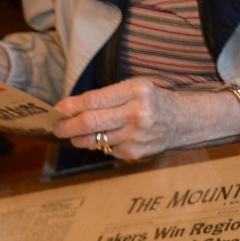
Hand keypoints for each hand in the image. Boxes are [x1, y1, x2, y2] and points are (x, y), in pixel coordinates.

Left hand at [53, 79, 239, 160]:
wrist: (183, 121)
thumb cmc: (152, 101)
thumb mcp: (134, 88)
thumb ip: (105, 97)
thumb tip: (70, 108)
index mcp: (136, 90)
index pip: (95, 100)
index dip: (71, 106)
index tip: (57, 109)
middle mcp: (137, 113)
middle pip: (91, 122)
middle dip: (68, 126)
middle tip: (56, 128)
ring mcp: (136, 135)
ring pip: (95, 139)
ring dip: (79, 138)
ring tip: (74, 134)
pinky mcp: (135, 153)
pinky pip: (107, 149)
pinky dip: (101, 145)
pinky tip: (106, 138)